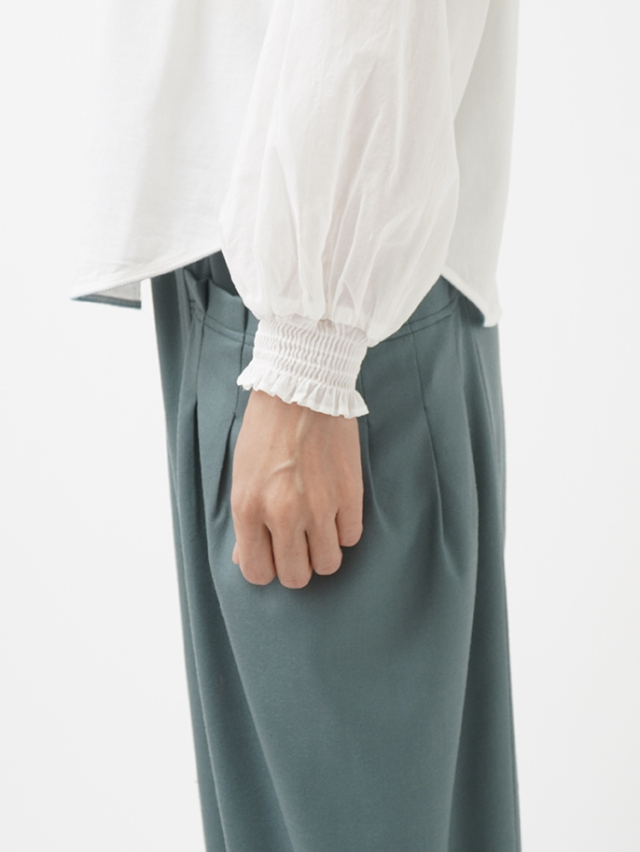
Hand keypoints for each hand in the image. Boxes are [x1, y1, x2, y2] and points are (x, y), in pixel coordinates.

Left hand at [230, 389, 362, 587]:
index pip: (258, 572)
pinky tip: (336, 512)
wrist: (302, 390)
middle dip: (296, 566)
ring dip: (323, 552)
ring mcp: (320, 507)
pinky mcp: (350, 494)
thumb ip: (246, 522)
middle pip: (295, 576)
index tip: (273, 554)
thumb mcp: (242, 476)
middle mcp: (283, 514)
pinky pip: (351, 538)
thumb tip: (246, 558)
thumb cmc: (266, 430)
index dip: (266, 568)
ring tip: (319, 530)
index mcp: (249, 509)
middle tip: (298, 545)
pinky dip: (344, 531)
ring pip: (328, 564)